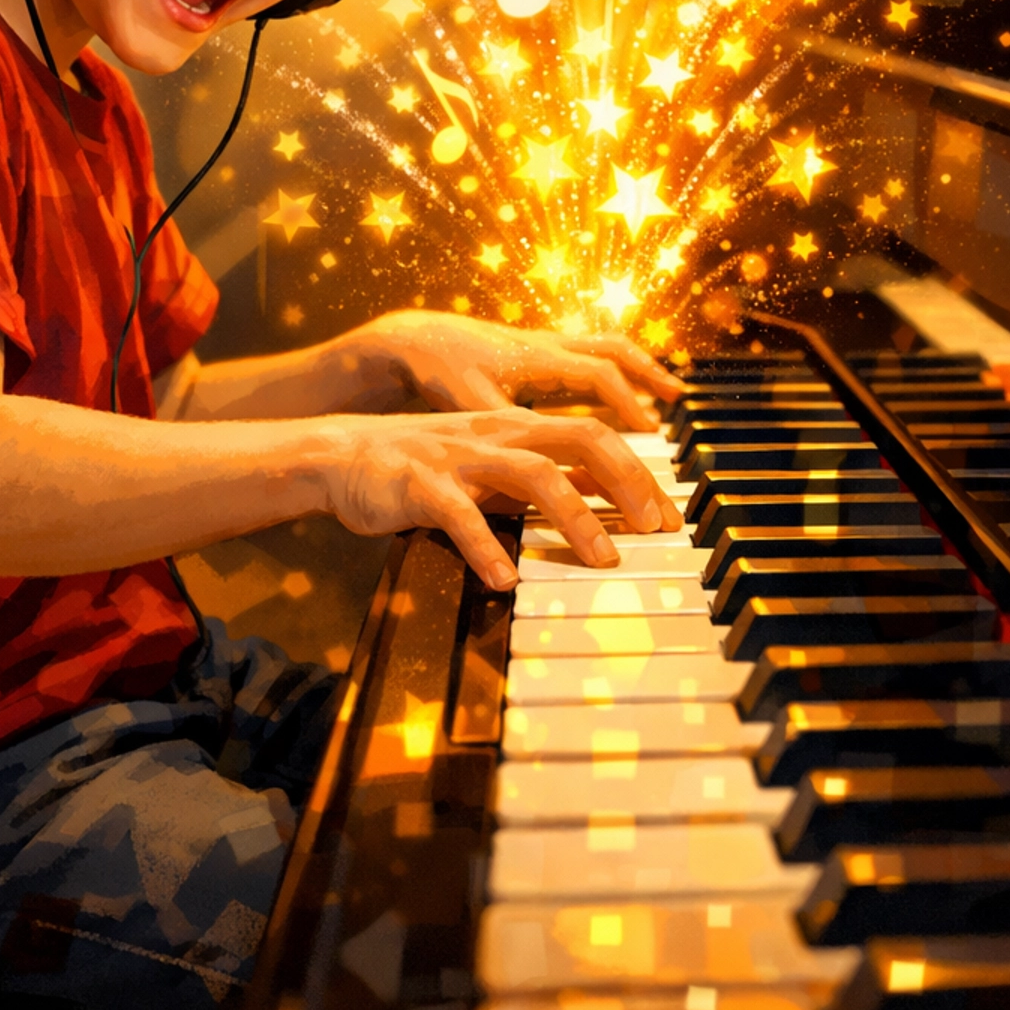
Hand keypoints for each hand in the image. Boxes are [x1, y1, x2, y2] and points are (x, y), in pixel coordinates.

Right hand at [324, 408, 681, 586]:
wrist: (342, 455)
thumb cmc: (424, 467)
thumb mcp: (490, 465)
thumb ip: (541, 476)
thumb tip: (602, 497)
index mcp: (516, 428)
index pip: (594, 435)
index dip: (637, 471)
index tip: (668, 515)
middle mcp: (496, 434)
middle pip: (579, 439)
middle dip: (626, 482)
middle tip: (655, 529)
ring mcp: (459, 457)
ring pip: (531, 473)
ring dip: (574, 517)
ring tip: (600, 561)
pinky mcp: (419, 484)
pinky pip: (459, 516)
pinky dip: (486, 548)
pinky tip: (504, 581)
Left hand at [359, 308, 680, 431]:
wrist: (419, 338)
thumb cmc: (443, 372)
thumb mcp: (472, 405)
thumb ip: (507, 430)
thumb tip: (540, 466)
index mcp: (537, 359)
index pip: (598, 377)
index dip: (627, 405)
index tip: (650, 434)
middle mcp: (549, 346)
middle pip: (613, 353)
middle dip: (648, 378)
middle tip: (677, 404)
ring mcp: (547, 344)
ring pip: (606, 347)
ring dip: (640, 368)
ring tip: (668, 395)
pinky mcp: (541, 350)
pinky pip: (591, 353)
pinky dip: (617, 371)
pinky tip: (624, 395)